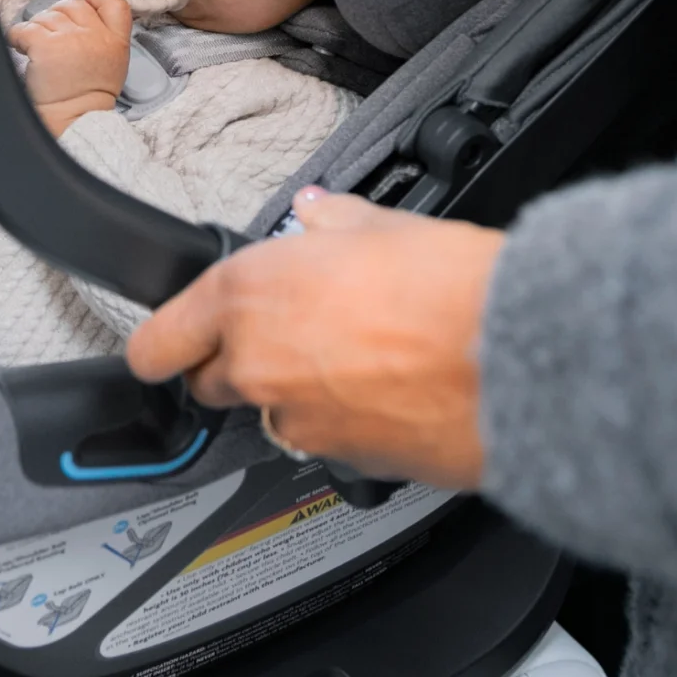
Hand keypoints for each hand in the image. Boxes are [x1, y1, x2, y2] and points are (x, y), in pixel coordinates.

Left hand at [10, 0, 131, 134]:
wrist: (73, 121)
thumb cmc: (87, 97)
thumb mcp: (113, 64)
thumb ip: (104, 36)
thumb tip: (81, 14)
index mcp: (116, 40)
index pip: (112, 0)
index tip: (83, 5)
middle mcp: (95, 36)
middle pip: (72, 4)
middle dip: (58, 16)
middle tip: (52, 36)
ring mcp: (70, 39)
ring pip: (47, 16)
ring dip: (38, 29)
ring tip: (38, 49)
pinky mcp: (45, 47)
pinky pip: (25, 28)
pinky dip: (18, 36)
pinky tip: (21, 48)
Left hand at [126, 189, 504, 488]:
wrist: (518, 360)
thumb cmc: (453, 288)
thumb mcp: (382, 226)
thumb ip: (330, 223)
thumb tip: (317, 215)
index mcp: (247, 294)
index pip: (158, 340)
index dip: (162, 341)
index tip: (168, 341)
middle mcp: (256, 365)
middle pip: (208, 381)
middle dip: (237, 361)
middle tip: (292, 332)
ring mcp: (296, 421)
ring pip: (270, 412)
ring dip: (297, 391)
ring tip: (360, 358)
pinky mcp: (339, 461)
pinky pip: (323, 439)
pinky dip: (344, 420)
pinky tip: (389, 389)